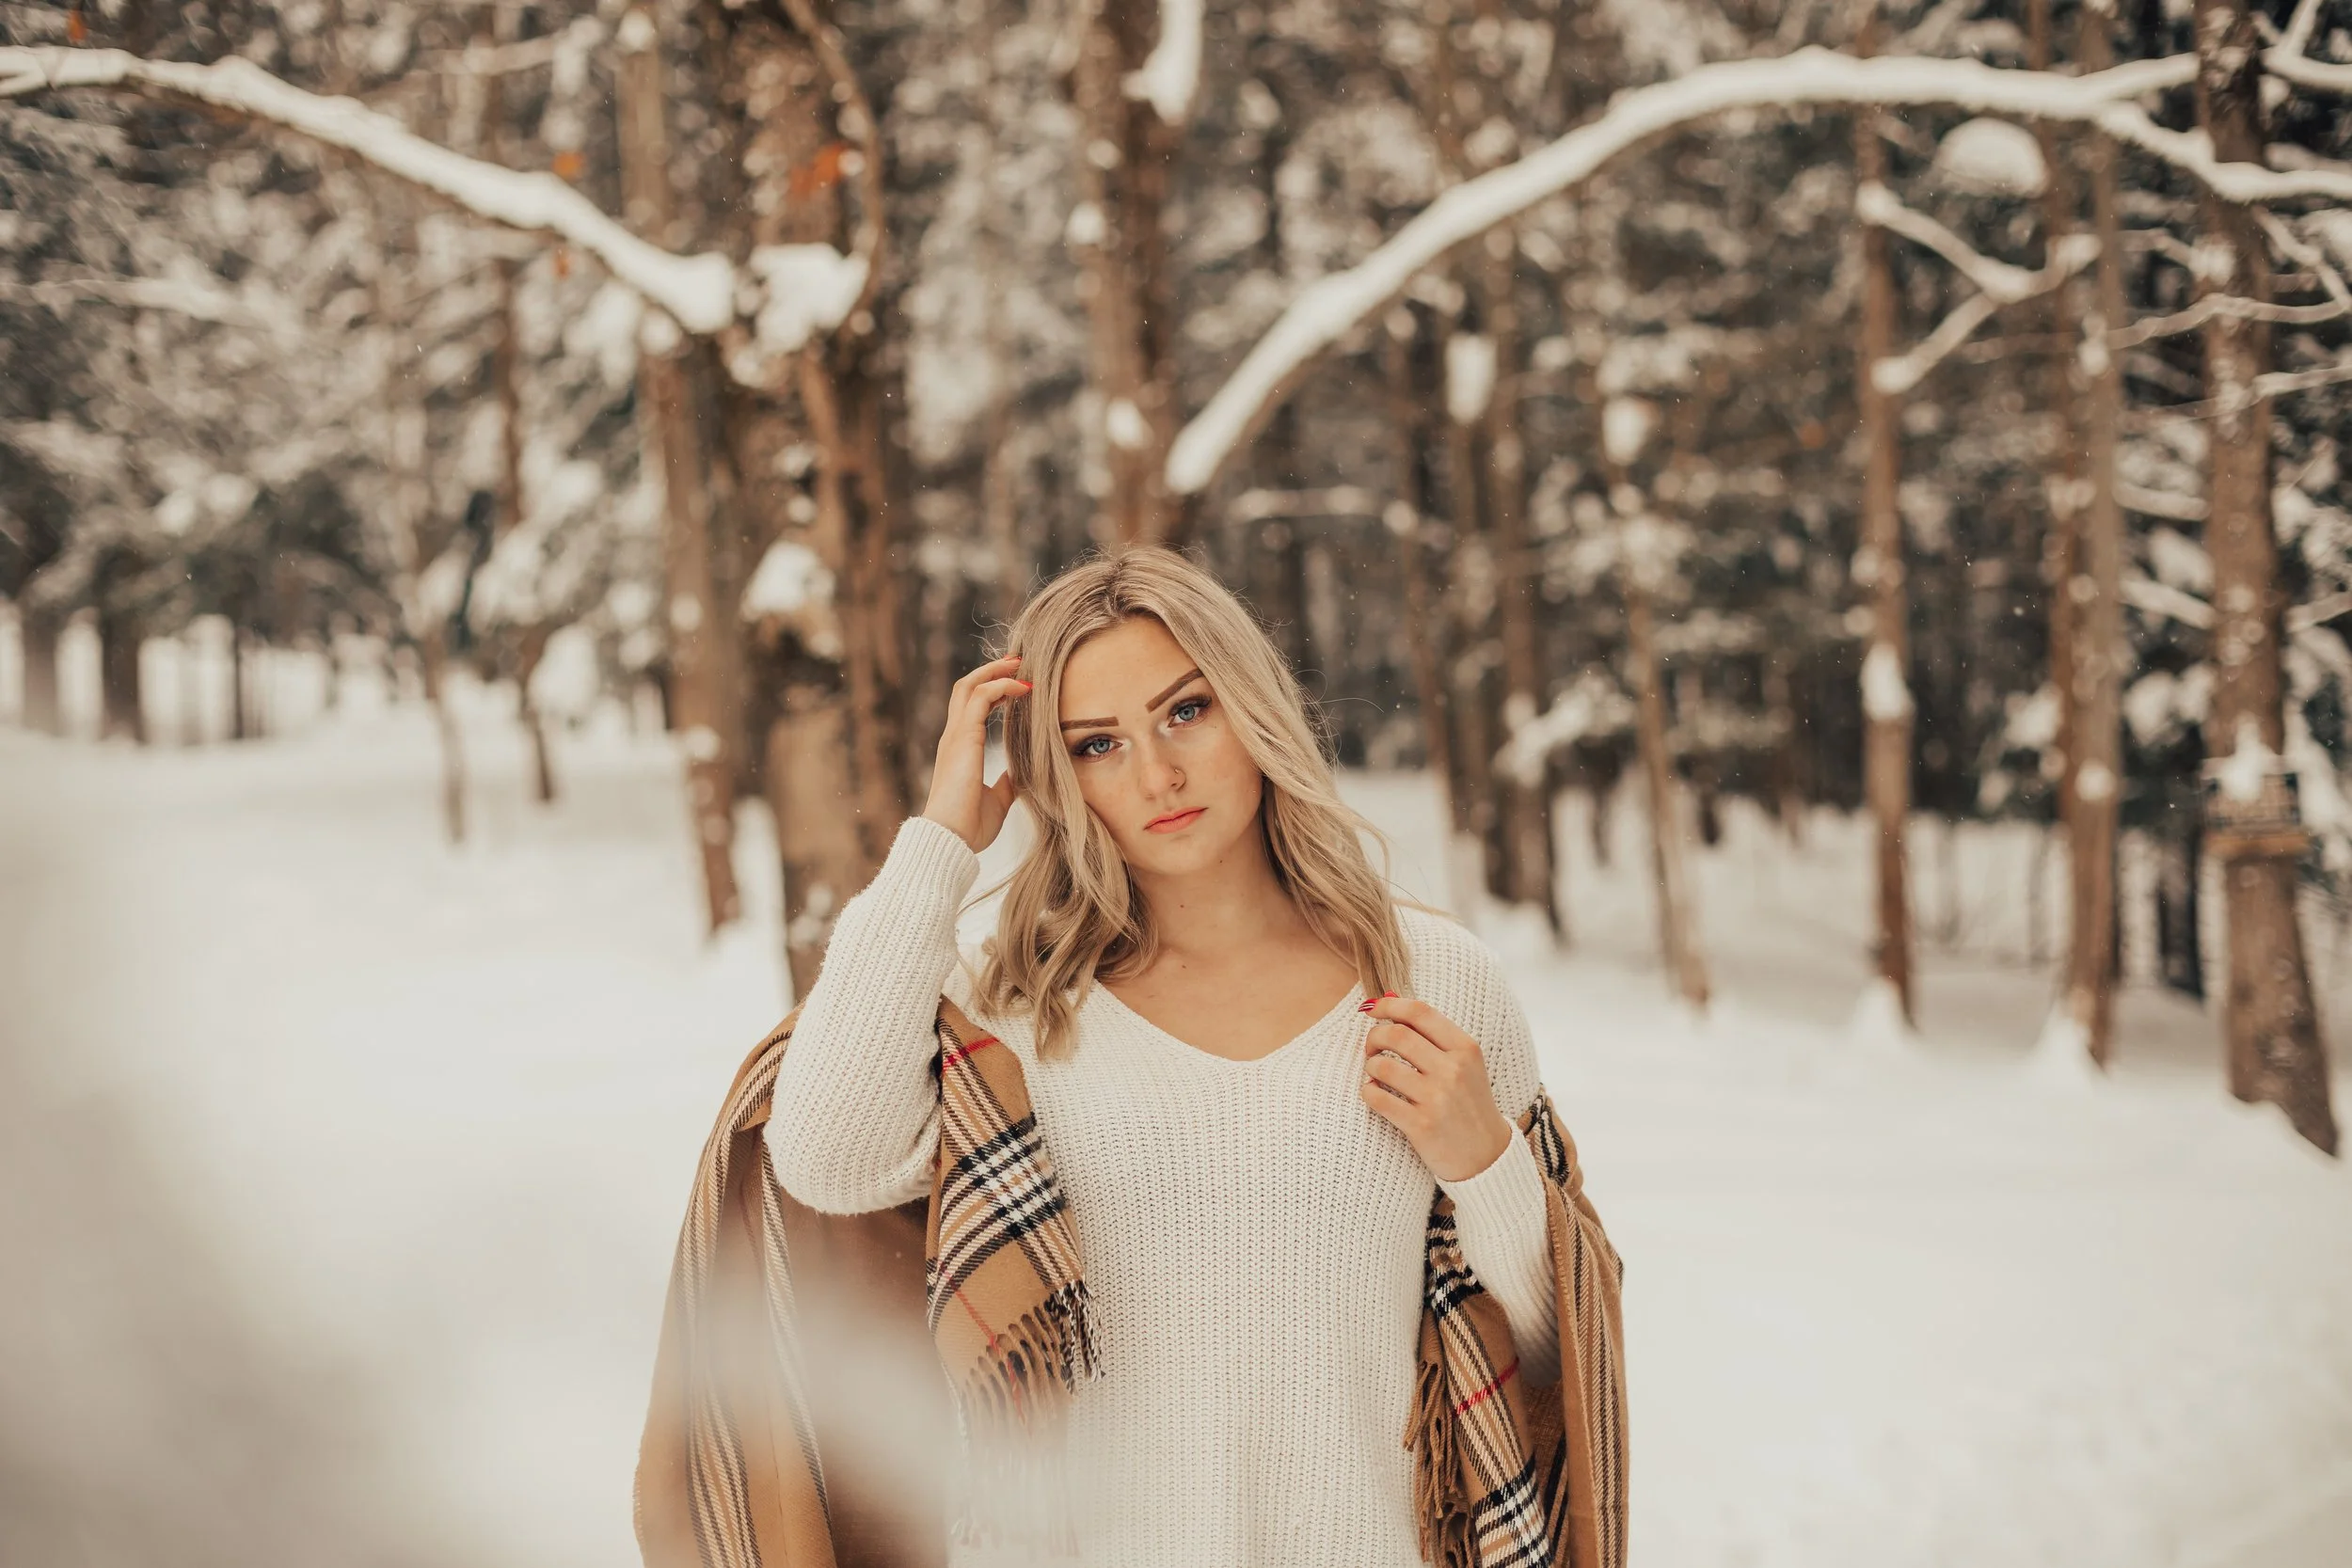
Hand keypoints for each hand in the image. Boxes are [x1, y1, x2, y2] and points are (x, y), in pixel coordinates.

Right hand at [922, 655, 1028, 850]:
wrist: (952, 840)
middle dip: (992, 670)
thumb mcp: (997, 801)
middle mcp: (953, 738)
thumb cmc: (970, 827)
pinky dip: (1001, 687)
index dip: (994, 689)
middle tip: (1018, 662)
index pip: (971, 706)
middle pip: (966, 687)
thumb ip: (1006, 784)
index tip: (1019, 684)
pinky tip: (1023, 689)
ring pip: (969, 686)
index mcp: (959, 750)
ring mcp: (955, 737)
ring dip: (996, 671)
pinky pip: (980, 699)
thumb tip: (1019, 774)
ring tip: (1021, 664)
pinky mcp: (962, 739)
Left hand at [1358, 994, 1512, 1182]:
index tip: (1371, 1007)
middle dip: (1374, 1036)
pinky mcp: (1421, 1126)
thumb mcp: (1465, 1064)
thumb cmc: (1469, 1103)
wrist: (1487, 1156)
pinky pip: (1377, 1097)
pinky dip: (1368, 1091)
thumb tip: (1390, 998)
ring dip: (1370, 1066)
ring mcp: (1437, 1098)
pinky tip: (1376, 1093)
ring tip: (1376, 1074)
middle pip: (1397, 1034)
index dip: (1389, 1005)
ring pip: (1382, 1066)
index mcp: (1466, 1049)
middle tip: (1371, 1047)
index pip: (1420, 1012)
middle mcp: (1453, 1070)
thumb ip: (1433, 1034)